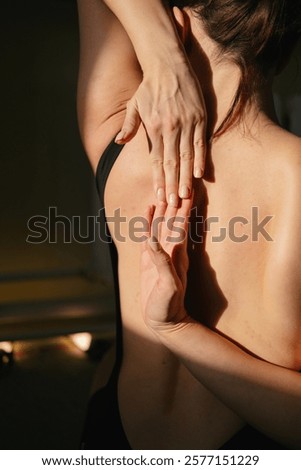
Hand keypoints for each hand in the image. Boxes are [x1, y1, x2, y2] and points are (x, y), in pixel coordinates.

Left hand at [116, 63, 206, 205]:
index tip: (159, 195)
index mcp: (154, 127)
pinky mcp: (199, 117)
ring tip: (185, 195)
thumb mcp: (134, 105)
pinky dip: (200, 159)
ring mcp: (186, 123)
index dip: (158, 179)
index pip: (156, 160)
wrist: (168, 63)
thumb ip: (129, 125)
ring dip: (185, 177)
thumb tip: (118, 142)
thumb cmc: (149, 87)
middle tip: (173, 203)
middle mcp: (170, 128)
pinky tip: (199, 175)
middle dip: (171, 184)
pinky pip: (200, 142)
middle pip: (171, 163)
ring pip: (186, 156)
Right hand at [140, 197, 192, 329]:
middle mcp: (170, 249)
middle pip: (173, 218)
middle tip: (178, 178)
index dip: (184, 206)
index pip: (181, 224)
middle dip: (175, 199)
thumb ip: (160, 261)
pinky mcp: (150, 259)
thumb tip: (151, 240)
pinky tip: (148, 212)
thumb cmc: (168, 305)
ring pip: (162, 224)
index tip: (189, 188)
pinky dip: (148, 222)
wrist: (165, 320)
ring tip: (164, 189)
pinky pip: (149, 235)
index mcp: (176, 253)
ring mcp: (161, 253)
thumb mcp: (167, 284)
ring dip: (164, 206)